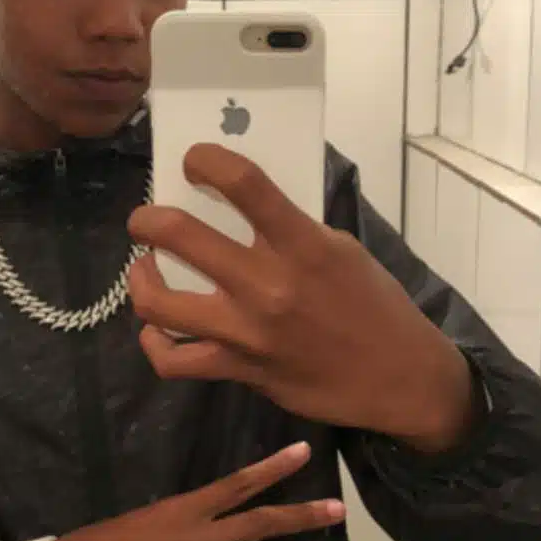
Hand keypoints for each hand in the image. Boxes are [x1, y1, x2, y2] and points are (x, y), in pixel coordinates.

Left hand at [128, 144, 475, 452]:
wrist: (400, 380)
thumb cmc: (376, 306)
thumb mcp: (343, 250)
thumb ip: (292, 230)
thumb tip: (242, 210)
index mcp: (302, 245)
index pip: (242, 183)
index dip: (205, 159)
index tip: (193, 160)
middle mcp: (267, 285)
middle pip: (178, 235)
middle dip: (147, 219)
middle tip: (146, 219)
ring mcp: (247, 332)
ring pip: (159, 303)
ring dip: (139, 278)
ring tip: (144, 268)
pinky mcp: (240, 370)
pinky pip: (174, 360)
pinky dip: (154, 342)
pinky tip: (156, 326)